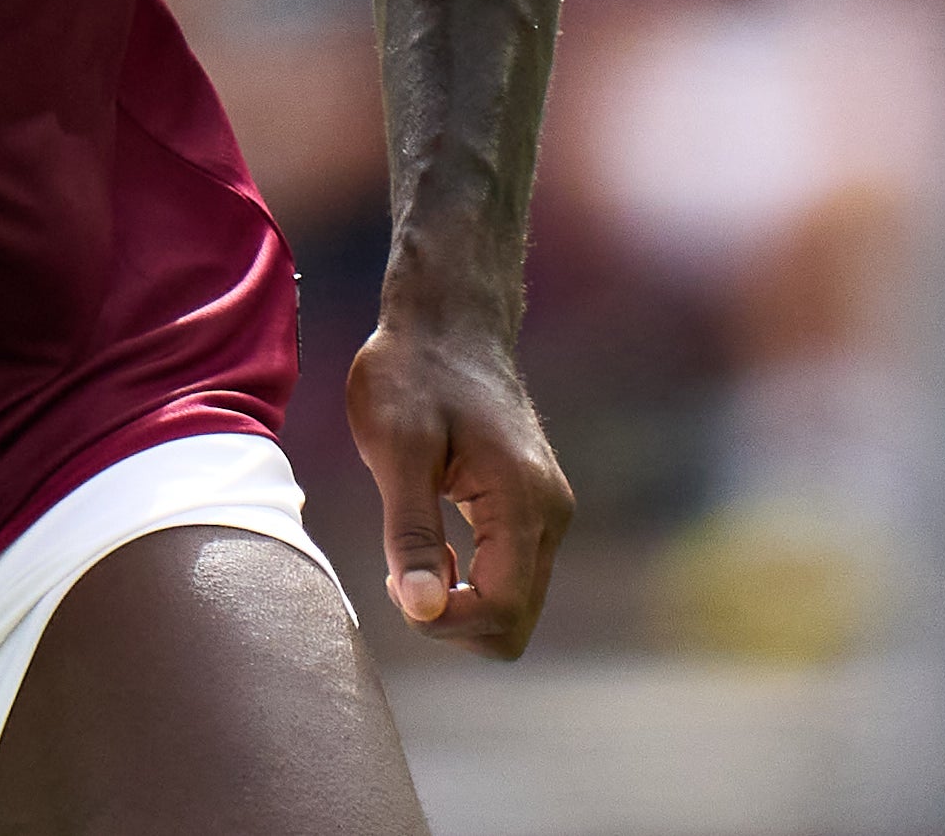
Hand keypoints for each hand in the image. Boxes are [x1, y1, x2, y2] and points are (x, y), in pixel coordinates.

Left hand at [346, 318, 572, 657]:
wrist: (446, 321)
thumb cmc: (413, 374)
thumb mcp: (397, 451)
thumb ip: (412, 534)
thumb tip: (422, 611)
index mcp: (524, 503)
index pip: (502, 613)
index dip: (443, 622)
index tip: (394, 583)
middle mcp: (550, 516)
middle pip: (515, 623)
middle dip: (452, 619)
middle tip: (399, 572)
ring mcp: (547, 514)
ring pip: (513, 604)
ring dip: (458, 602)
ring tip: (408, 554)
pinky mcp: (532, 509)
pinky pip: (509, 576)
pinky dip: (469, 582)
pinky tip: (428, 547)